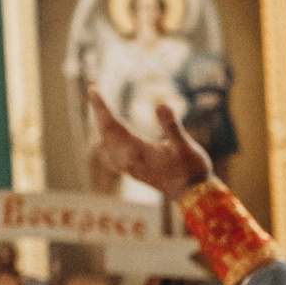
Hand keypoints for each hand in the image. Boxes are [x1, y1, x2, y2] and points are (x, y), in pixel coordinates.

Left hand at [85, 84, 215, 202]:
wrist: (192, 195)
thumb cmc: (191, 168)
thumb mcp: (185, 145)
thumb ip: (171, 125)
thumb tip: (160, 103)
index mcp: (137, 151)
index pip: (112, 124)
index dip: (101, 107)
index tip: (93, 89)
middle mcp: (128, 160)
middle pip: (104, 133)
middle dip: (98, 113)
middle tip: (94, 92)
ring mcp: (128, 168)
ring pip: (103, 145)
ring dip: (98, 128)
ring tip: (98, 113)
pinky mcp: (132, 172)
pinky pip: (108, 156)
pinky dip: (103, 143)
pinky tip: (104, 140)